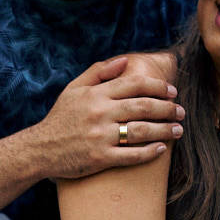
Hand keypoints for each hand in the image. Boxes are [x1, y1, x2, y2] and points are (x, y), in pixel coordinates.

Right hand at [31, 55, 184, 178]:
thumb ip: (99, 72)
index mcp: (95, 94)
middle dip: (168, 108)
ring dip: (165, 130)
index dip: (158, 87)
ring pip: (142, 131)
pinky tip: (161, 149)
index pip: (135, 84)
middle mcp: (99, 113)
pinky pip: (131, 155)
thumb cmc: (59, 119)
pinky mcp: (99, 158)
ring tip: (178, 130)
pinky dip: (149, 152)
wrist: (39, 150)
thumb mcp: (73, 89)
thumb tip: (126, 61)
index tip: (172, 92)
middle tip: (181, 112)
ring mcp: (100, 136)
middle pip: (144, 106)